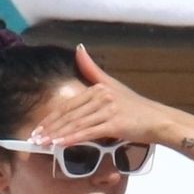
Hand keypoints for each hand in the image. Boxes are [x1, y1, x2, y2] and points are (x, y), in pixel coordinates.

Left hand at [32, 45, 177, 147]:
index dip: (51, 118)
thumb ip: (93, 69)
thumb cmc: (137, 107)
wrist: (160, 120)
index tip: (38, 129)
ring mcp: (108, 110)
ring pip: (76, 124)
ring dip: (57, 135)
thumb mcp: (113, 85)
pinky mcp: (114, 124)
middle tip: (33, 140)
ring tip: (42, 144)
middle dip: (49, 128)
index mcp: (98, 88)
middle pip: (69, 115)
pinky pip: (89, 133)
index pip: (68, 105)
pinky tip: (60, 145)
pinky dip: (73, 139)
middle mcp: (101, 96)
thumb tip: (79, 48)